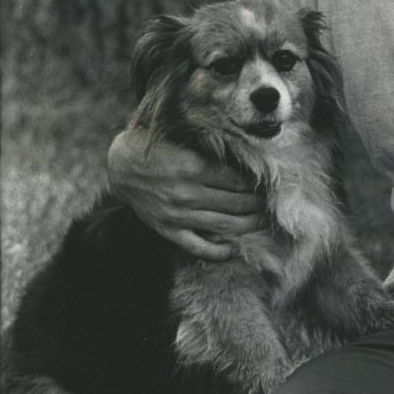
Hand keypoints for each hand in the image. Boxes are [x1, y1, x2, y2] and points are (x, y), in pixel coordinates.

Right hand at [107, 128, 265, 259]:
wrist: (121, 166)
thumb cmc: (158, 148)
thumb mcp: (185, 140)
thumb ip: (212, 149)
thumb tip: (249, 155)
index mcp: (192, 167)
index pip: (238, 180)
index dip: (257, 183)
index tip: (268, 182)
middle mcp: (186, 193)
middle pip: (237, 203)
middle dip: (259, 203)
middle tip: (271, 202)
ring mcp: (178, 215)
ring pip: (225, 225)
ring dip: (250, 224)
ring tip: (264, 221)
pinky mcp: (168, 230)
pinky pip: (198, 248)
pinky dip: (219, 252)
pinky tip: (234, 248)